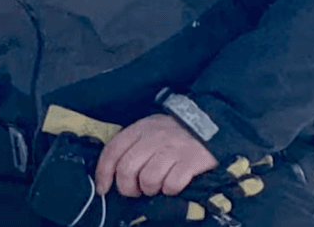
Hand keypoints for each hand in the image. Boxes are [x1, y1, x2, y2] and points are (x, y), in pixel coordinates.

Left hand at [93, 112, 217, 196]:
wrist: (210, 123)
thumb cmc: (175, 131)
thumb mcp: (149, 128)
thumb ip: (132, 144)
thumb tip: (113, 171)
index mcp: (139, 129)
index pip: (112, 152)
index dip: (103, 173)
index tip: (103, 188)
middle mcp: (153, 138)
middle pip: (127, 169)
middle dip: (127, 187)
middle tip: (135, 190)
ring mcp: (173, 149)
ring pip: (148, 179)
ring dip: (149, 189)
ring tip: (156, 186)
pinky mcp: (191, 161)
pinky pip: (172, 184)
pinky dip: (170, 190)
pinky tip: (172, 185)